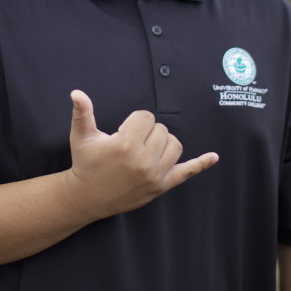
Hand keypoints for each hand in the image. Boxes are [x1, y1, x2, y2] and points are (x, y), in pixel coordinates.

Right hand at [65, 90, 218, 220]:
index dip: (134, 121)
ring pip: (174, 145)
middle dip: (147, 131)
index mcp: (125, 146)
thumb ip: (82, 113)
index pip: (146, 117)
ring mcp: (155, 176)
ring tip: (146, 148)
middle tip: (131, 142)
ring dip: (163, 142)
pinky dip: (201, 164)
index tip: (123, 132)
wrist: (87, 197)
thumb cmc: (85, 163)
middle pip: (161, 129)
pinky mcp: (161, 186)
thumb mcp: (82, 136)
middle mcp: (143, 161)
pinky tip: (213, 157)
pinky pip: (186, 173)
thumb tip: (77, 93)